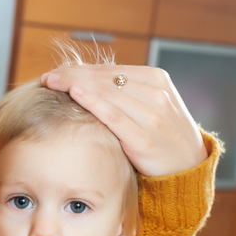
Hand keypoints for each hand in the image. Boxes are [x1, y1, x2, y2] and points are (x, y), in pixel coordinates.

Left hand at [41, 64, 206, 176]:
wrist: (188, 166)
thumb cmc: (160, 134)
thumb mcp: (149, 104)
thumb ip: (123, 91)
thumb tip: (84, 79)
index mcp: (157, 79)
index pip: (109, 69)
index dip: (79, 69)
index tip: (56, 72)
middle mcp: (156, 93)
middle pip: (104, 78)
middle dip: (72, 75)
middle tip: (47, 77)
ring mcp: (152, 115)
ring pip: (107, 93)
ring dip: (75, 84)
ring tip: (52, 83)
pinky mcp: (144, 138)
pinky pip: (114, 116)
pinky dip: (93, 102)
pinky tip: (74, 94)